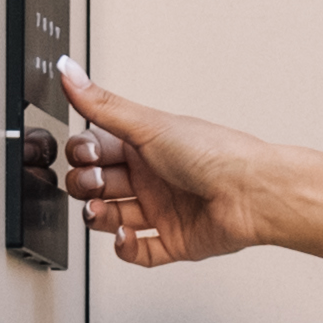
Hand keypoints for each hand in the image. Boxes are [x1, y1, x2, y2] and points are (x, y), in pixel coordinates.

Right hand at [50, 63, 322, 269]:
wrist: (255, 193)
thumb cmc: (215, 153)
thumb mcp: (148, 124)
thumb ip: (101, 104)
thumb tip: (68, 70)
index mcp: (145, 145)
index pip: (96, 151)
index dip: (83, 155)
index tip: (84, 154)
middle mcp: (152, 176)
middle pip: (99, 185)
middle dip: (87, 185)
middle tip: (97, 183)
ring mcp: (163, 210)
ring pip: (112, 218)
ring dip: (98, 216)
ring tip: (101, 212)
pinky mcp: (175, 241)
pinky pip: (139, 252)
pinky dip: (126, 248)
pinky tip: (125, 236)